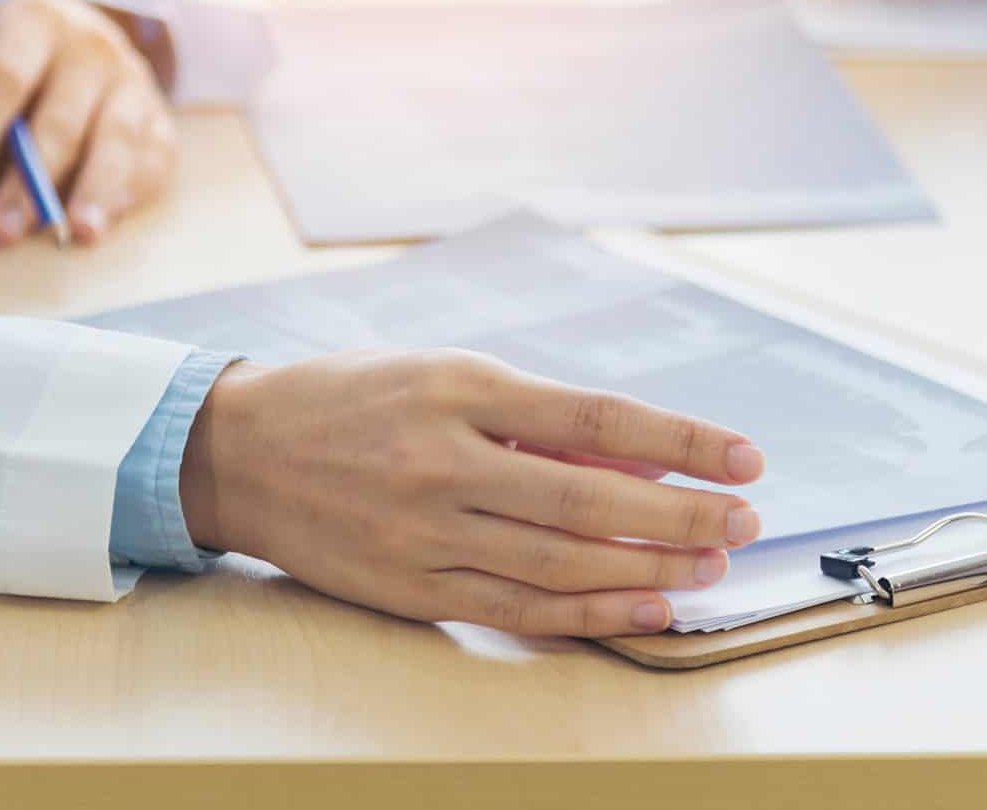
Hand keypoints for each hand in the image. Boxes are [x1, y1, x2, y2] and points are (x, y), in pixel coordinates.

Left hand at [0, 0, 175, 245]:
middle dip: (30, 183)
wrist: (79, 28)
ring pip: (118, 139)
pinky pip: (156, 155)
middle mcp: (92, 48)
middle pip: (62, 120)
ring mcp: (133, 80)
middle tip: (3, 231)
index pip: (3, 81)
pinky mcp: (158, 114)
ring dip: (98, 190)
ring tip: (79, 232)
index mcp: (36, 23)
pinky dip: (135, 191)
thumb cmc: (13, 54)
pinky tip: (109, 220)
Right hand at [179, 350, 765, 636]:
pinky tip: (647, 606)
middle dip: (683, 515)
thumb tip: (636, 461)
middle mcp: (445, 461)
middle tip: (747, 520)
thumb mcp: (443, 374)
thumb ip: (536, 419)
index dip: (681, 440)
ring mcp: (425, 532)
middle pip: (590, 499)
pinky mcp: (409, 587)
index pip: (598, 418)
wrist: (239, 451)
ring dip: (650, 568)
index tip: (745, 455)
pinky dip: (592, 613)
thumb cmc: (356, 399)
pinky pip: (518, 608)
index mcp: (461, 388)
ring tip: (711, 565)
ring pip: (563, 563)